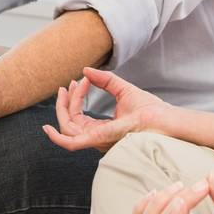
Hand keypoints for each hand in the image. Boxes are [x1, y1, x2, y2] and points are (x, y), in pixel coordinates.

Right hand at [42, 65, 168, 153]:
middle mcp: (97, 138)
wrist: (165, 118)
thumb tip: (86, 70)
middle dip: (63, 104)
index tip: (79, 80)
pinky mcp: (101, 139)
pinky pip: (73, 143)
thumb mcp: (123, 89)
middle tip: (66, 85)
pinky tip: (48, 128)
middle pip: (68, 123)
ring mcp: (98, 140)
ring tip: (67, 87)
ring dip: (63, 107)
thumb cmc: (150, 109)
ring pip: (67, 128)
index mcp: (101, 130)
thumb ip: (105, 81)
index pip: (77, 118)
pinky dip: (58, 138)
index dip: (73, 99)